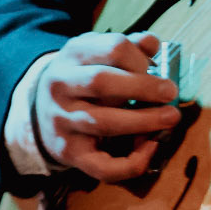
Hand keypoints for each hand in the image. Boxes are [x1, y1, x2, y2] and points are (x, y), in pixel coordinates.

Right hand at [34, 31, 179, 180]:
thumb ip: (127, 47)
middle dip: (144, 88)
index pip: (112, 49)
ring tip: (170, 117)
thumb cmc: (83, 78)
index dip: (140, 59)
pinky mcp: (69, 152)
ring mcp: (62, 121)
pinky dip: (132, 161)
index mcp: (73, 55)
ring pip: (104, 123)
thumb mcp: (97, 54)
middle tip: (170, 92)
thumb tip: (152, 43)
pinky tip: (150, 147)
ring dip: (143, 121)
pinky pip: (102, 166)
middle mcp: (61, 87)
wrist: (40, 110)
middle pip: (102, 82)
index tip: (154, 68)